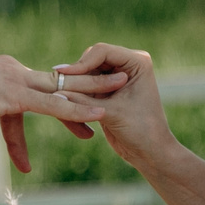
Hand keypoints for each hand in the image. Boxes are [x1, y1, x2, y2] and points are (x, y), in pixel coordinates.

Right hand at [0, 56, 125, 172]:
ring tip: (119, 97)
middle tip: (110, 98)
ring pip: (61, 88)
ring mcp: (12, 79)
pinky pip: (52, 103)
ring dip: (92, 92)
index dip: (55, 103)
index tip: (74, 115)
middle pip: (54, 84)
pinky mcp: (11, 93)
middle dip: (83, 91)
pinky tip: (99, 114)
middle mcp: (9, 70)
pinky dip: (77, 108)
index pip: (33, 90)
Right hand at [57, 42, 171, 169]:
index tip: (62, 74)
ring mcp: (116, 77)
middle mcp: (127, 65)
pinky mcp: (107, 91)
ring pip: (86, 73)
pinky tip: (64, 102)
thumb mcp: (111, 113)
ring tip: (59, 96)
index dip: (81, 63)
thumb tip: (55, 92)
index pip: (102, 52)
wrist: (149, 152)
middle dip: (76, 74)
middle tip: (58, 87)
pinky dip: (76, 94)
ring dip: (74, 84)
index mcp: (137, 62)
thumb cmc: (140, 130)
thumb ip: (84, 100)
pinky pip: (85, 86)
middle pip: (91, 60)